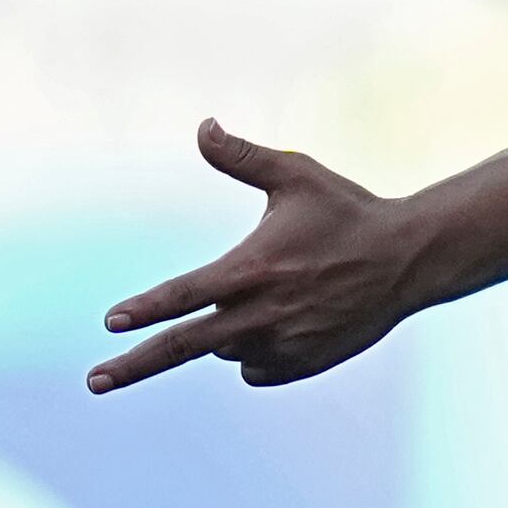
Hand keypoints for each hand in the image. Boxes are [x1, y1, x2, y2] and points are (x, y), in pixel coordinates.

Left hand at [93, 124, 439, 392]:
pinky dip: (253, 354)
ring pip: (226, 352)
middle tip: (94, 381)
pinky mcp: (307, 362)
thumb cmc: (349, 211)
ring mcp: (287, 343)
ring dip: (225, 333)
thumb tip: (203, 126)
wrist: (412, 260)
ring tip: (269, 298)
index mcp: (253, 269)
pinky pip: (256, 370)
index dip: (144, 309)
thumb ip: (243, 156)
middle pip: (185, 345)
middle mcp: (265, 313)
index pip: (183, 294)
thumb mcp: (297, 174)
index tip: (111, 322)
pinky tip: (279, 325)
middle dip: (134, 365)